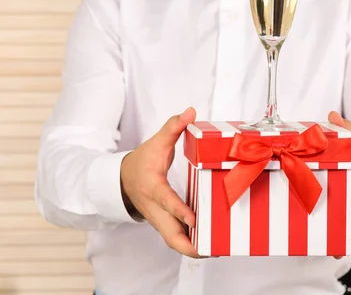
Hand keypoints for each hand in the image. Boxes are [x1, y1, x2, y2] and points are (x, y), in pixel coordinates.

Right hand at [120, 107, 199, 257]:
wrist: (124, 179)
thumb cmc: (142, 161)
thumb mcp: (156, 141)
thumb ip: (173, 127)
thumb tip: (190, 111)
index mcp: (152, 187)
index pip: (166, 201)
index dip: (179, 210)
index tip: (194, 219)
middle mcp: (155, 208)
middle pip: (170, 234)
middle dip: (189, 245)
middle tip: (212, 249)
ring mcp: (158, 219)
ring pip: (173, 240)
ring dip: (192, 248)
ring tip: (216, 249)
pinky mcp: (163, 223)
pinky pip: (176, 237)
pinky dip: (190, 243)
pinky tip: (208, 243)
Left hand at [328, 111, 350, 251]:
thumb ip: (348, 132)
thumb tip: (332, 115)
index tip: (347, 201)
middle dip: (349, 228)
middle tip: (337, 235)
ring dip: (344, 239)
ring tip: (332, 249)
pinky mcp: (348, 217)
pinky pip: (345, 232)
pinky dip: (339, 242)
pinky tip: (329, 250)